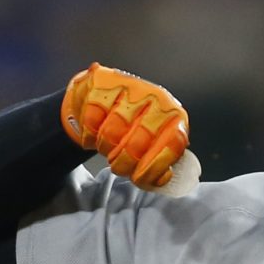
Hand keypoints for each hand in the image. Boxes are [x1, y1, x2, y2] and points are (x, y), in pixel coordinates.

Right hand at [61, 62, 188, 187]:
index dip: (154, 168)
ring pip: (111, 134)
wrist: (107, 92)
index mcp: (174, 115)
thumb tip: (160, 179)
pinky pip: (91, 121)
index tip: (139, 178)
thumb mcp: (155, 140)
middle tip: (119, 167)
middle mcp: (155, 98)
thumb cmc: (134, 120)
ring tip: (107, 148)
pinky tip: (94, 134)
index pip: (172, 145)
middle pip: (137, 143)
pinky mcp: (102, 83)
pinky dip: (89, 135)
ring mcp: (129, 88)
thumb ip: (159, 160)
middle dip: (124, 163)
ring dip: (105, 149)